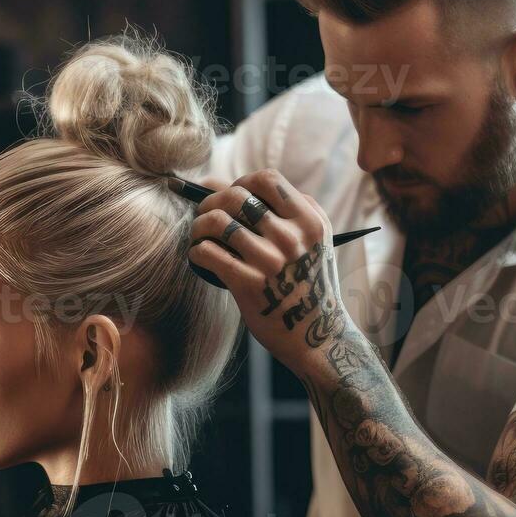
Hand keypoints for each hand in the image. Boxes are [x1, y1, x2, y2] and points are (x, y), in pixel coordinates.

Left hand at [187, 169, 353, 375]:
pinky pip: (207, 252)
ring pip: (217, 222)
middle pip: (236, 196)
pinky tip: (201, 259)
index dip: (241, 182)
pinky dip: (196, 252)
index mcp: (310, 221)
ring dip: (199, 227)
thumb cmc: (306, 284)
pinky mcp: (250, 285)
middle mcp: (292, 237)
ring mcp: (271, 261)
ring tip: (199, 237)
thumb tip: (212, 182)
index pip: (266, 179)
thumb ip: (275, 209)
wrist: (319, 338)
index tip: (232, 197)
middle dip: (211, 202)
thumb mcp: (309, 242)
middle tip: (205, 217)